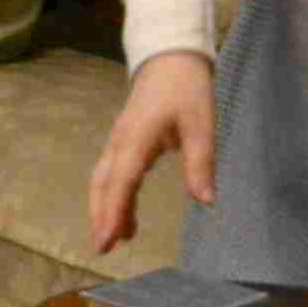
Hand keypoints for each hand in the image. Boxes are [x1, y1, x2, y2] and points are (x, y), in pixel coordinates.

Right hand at [88, 51, 217, 254]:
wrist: (170, 57)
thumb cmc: (187, 89)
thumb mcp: (201, 124)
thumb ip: (201, 163)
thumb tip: (206, 202)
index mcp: (137, 139)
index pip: (121, 182)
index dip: (113, 213)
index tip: (107, 241)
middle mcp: (121, 142)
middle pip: (103, 184)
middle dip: (101, 217)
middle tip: (103, 249)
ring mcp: (119, 140)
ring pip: (103, 180)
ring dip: (105, 209)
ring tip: (117, 239)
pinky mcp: (124, 140)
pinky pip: (112, 173)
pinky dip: (114, 197)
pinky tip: (128, 215)